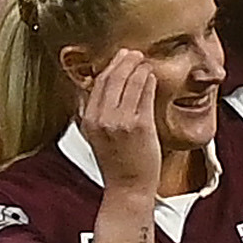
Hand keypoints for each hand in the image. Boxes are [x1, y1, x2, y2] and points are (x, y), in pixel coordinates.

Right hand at [76, 53, 163, 199]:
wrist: (128, 188)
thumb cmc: (117, 163)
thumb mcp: (98, 134)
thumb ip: (99, 112)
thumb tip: (106, 86)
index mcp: (89, 119)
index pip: (99, 82)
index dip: (111, 65)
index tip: (121, 57)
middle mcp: (102, 119)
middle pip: (113, 77)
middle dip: (126, 61)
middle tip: (136, 54)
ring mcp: (121, 121)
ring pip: (130, 81)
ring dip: (139, 67)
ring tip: (146, 62)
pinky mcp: (140, 125)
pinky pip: (145, 93)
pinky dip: (149, 81)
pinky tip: (153, 77)